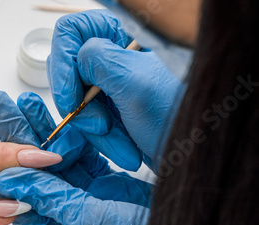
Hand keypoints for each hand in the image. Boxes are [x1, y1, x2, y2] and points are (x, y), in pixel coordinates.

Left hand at [0, 89, 150, 224]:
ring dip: (41, 131)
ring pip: (55, 163)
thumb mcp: (88, 224)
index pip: (12, 197)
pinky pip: (83, 159)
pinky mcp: (106, 190)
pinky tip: (59, 114)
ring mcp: (85, 204)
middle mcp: (64, 223)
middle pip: (31, 175)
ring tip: (22, 100)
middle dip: (12, 137)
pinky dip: (72, 137)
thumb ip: (49, 197)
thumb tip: (8, 178)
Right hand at [47, 9, 183, 171]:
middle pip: (70, 71)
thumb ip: (99, 60)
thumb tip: (76, 58)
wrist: (199, 155)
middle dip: (81, 106)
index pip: (73, 31)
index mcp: (125, 35)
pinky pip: (88, 122)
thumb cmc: (180, 119)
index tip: (71, 98)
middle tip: (101, 126)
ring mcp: (113, 83)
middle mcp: (117, 55)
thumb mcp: (136, 84)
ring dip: (93, 130)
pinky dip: (103, 140)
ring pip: (76, 101)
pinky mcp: (113, 109)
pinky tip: (125, 148)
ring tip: (122, 144)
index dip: (64, 63)